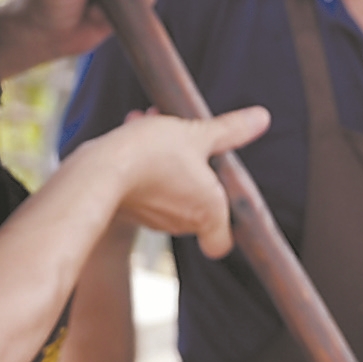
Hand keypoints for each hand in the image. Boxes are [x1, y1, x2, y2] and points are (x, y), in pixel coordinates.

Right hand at [95, 107, 269, 256]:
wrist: (100, 171)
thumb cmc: (155, 155)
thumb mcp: (198, 133)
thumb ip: (231, 130)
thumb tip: (262, 117)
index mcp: (208, 214)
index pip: (221, 244)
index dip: (225, 225)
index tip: (221, 193)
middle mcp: (181, 224)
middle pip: (197, 204)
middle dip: (194, 169)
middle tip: (186, 140)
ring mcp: (153, 219)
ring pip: (169, 188)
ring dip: (166, 158)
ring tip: (154, 122)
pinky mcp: (127, 210)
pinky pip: (143, 184)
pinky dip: (143, 162)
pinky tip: (135, 126)